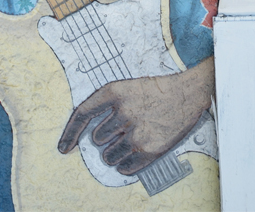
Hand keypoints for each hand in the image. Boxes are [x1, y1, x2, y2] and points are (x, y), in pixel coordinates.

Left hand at [58, 57, 214, 175]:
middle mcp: (123, 111)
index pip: (82, 113)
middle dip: (108, 138)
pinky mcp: (148, 148)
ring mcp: (136, 131)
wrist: (189, 92)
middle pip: (98, 139)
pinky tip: (137, 153)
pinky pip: (125, 166)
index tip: (64, 146)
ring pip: (109, 155)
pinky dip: (126, 165)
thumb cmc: (160, 90)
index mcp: (115, 91)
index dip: (70, 132)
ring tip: (134, 139)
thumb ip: (110, 105)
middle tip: (125, 130)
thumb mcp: (130, 87)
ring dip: (117, 152)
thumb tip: (93, 134)